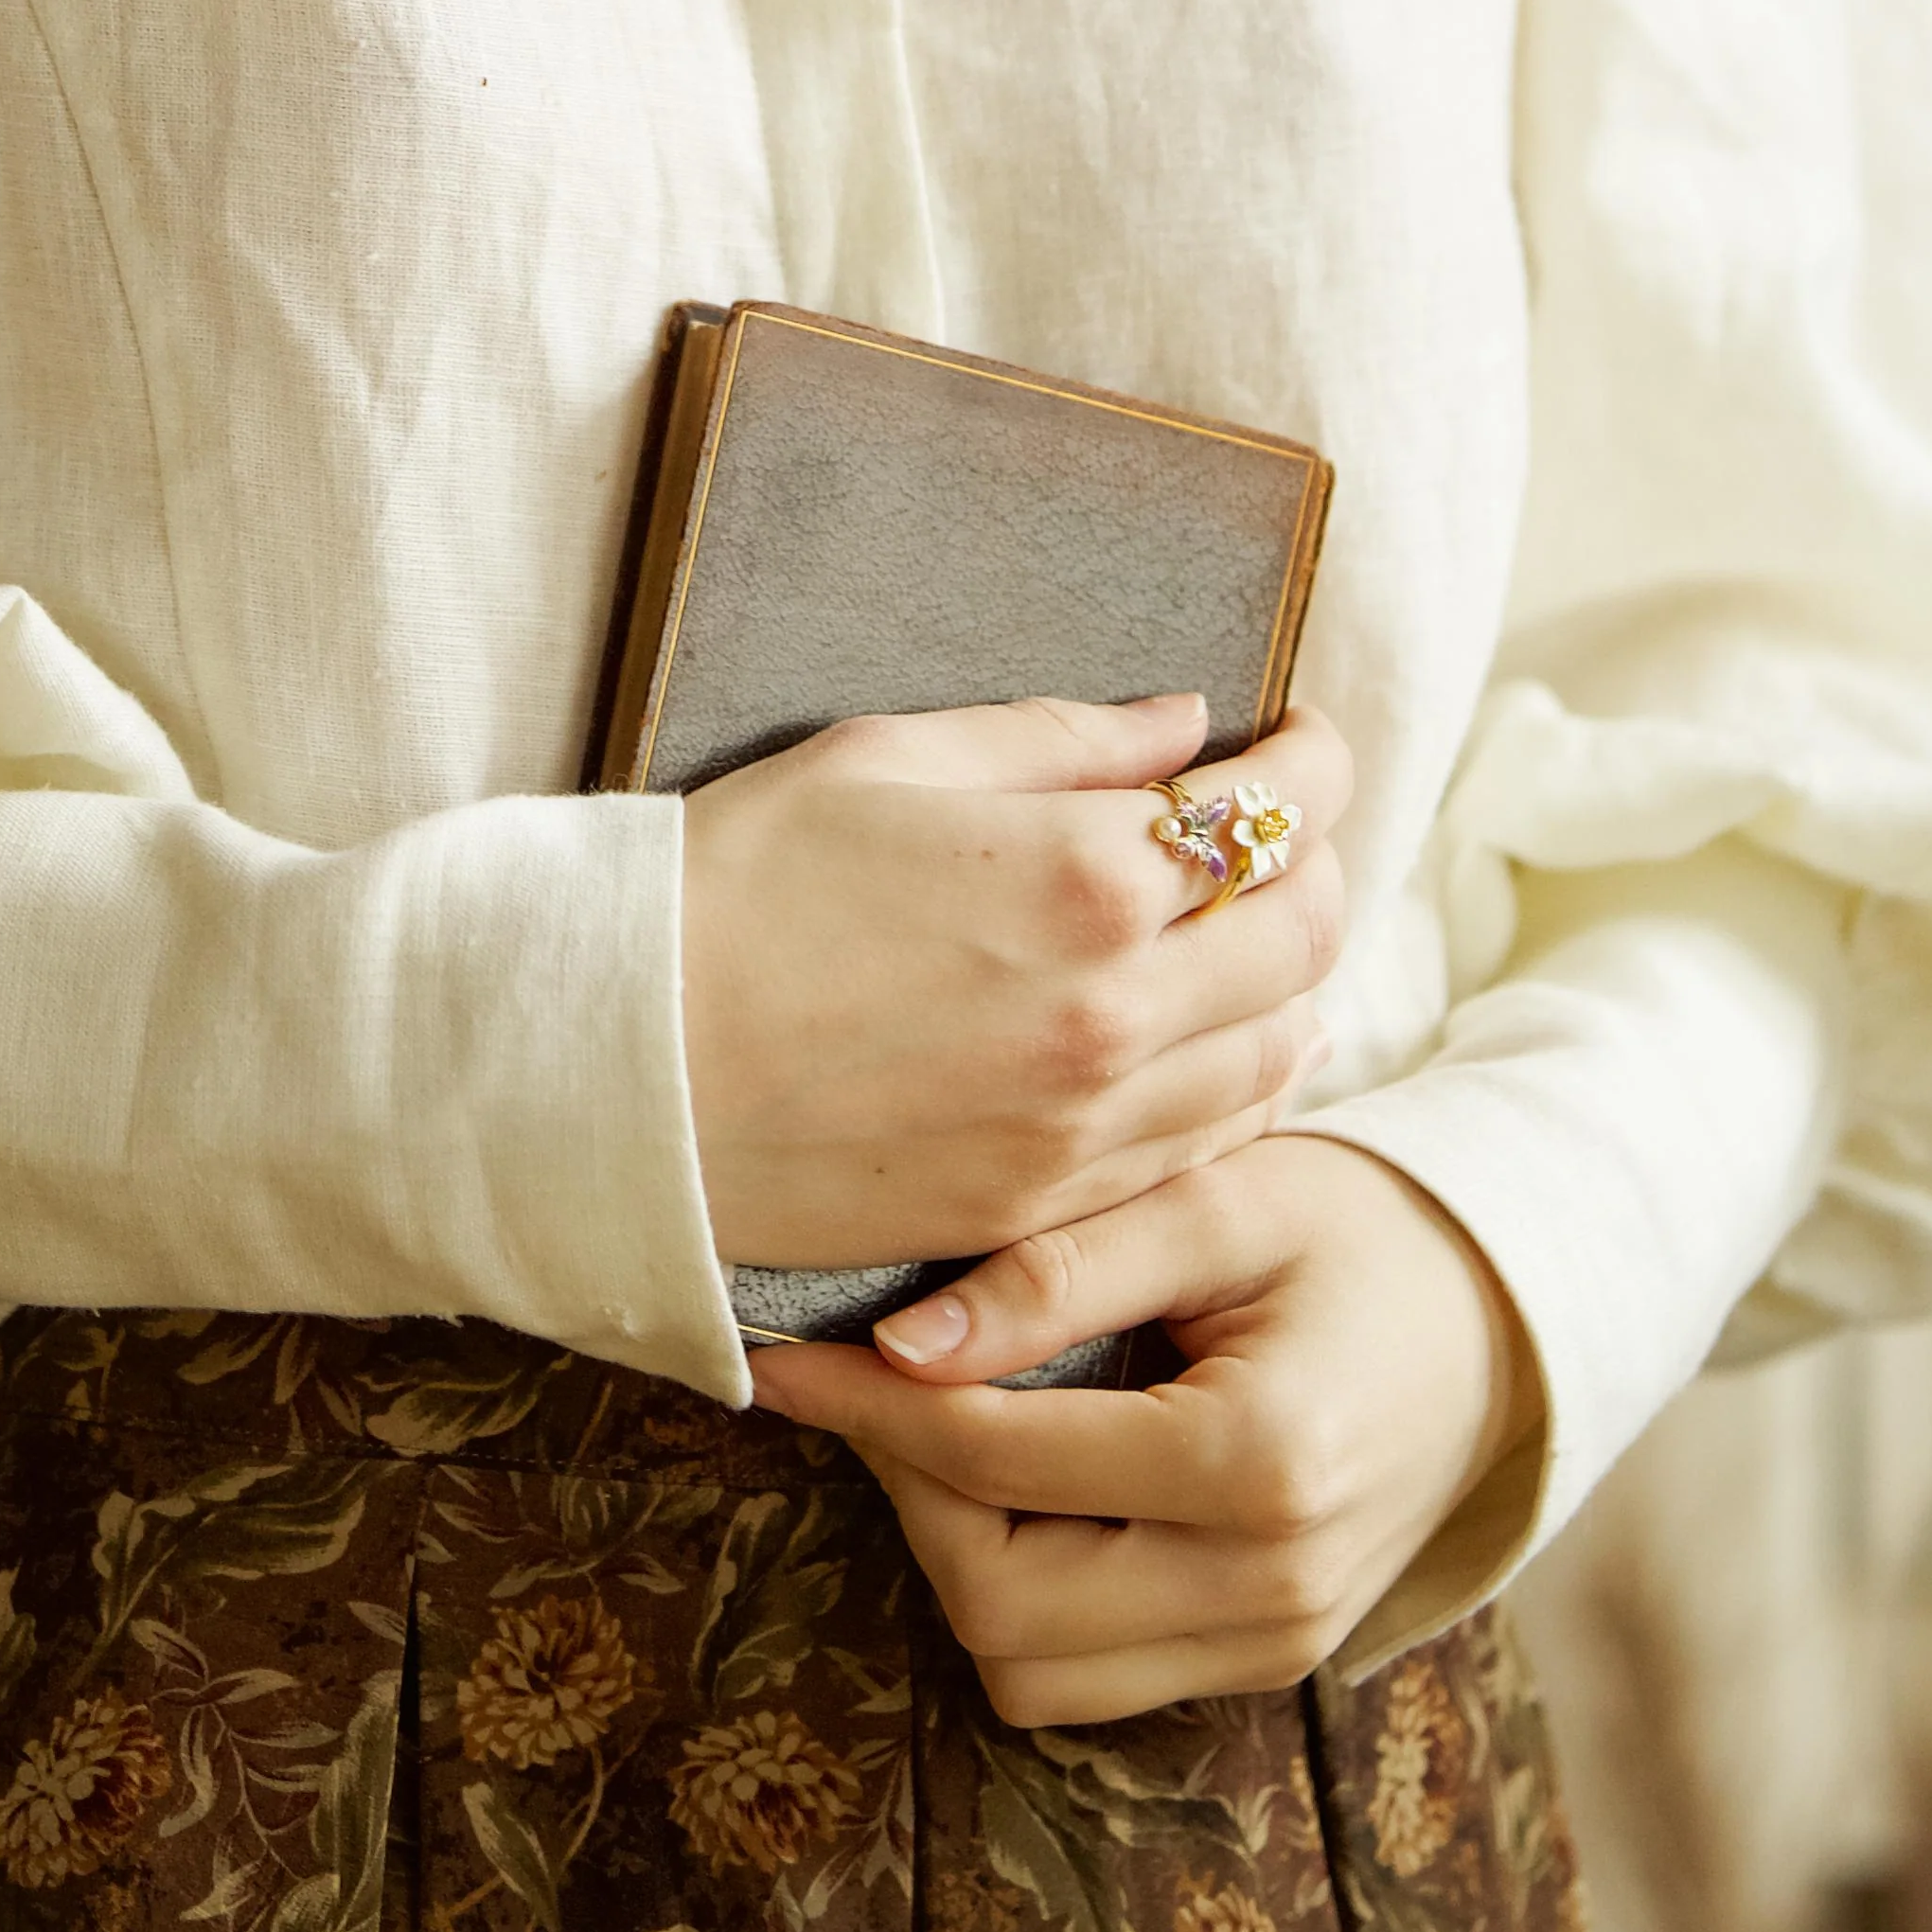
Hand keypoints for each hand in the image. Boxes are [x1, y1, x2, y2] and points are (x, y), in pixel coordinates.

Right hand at [681, 695, 1352, 1269]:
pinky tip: (1230, 1041)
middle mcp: (1114, 1012)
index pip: (1275, 809)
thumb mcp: (886, 759)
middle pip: (1305, 931)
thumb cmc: (727, 888)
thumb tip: (1186, 727)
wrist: (611, 1073)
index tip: (1306, 737)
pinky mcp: (1041, 1204)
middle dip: (1320, 859)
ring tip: (1263, 929)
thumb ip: (1062, 741)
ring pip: (1279, 1048)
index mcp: (1083, 877)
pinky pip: (1205, 1145)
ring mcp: (1084, 1126)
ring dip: (1294, 976)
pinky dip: (1247, 1081)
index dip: (1317, 758)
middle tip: (1287, 828)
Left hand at [745, 1135, 1537, 1723]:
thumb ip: (1062, 1272)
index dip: (870, 1408)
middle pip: (997, 1602)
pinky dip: (1025, 1595)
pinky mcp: (1261, 1661)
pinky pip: (1087, 1675)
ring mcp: (1272, 1644)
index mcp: (1263, 1462)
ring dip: (959, 1556)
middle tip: (877, 1383)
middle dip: (908, 1493)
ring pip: (1028, 1668)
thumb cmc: (1359, 1231)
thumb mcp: (1223, 1204)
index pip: (1000, 1462)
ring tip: (952, 1428)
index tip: (783, 1357)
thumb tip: (898, 1346)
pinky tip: (1025, 1483)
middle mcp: (1270, 1586)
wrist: (1499, 1318)